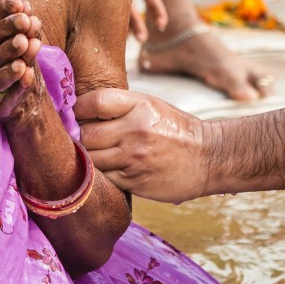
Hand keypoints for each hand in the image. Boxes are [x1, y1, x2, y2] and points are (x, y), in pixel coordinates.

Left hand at [76, 89, 212, 203]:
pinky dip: (101, 174)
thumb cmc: (176, 129)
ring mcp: (134, 158)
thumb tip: (82, 111)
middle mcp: (135, 131)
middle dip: (79, 135)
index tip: (74, 112)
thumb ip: (120, 107)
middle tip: (80, 136)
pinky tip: (108, 168)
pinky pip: (104, 177)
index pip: (95, 102)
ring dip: (88, 156)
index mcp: (140, 106)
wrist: (210, 158)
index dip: (78, 107)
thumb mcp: (151, 106)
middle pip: (86, 133)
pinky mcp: (134, 181)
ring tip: (93, 153)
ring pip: (91, 158)